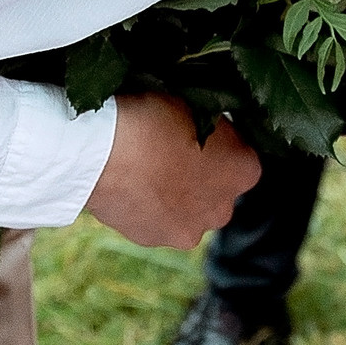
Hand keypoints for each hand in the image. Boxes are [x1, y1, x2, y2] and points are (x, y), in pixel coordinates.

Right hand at [83, 93, 261, 248]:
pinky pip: (156, 222)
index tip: (198, 131)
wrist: (99, 152)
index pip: (242, 156)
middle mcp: (223, 209)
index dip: (220, 142)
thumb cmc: (151, 120)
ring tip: (146, 170)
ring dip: (174, 196)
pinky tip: (132, 185)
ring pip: (187, 211)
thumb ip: (212, 125)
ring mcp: (187, 230)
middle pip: (216, 190)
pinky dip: (148, 208)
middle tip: (171, 152)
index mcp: (245, 171)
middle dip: (201, 176)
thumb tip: (209, 126)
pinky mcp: (153, 239)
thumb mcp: (193, 105)